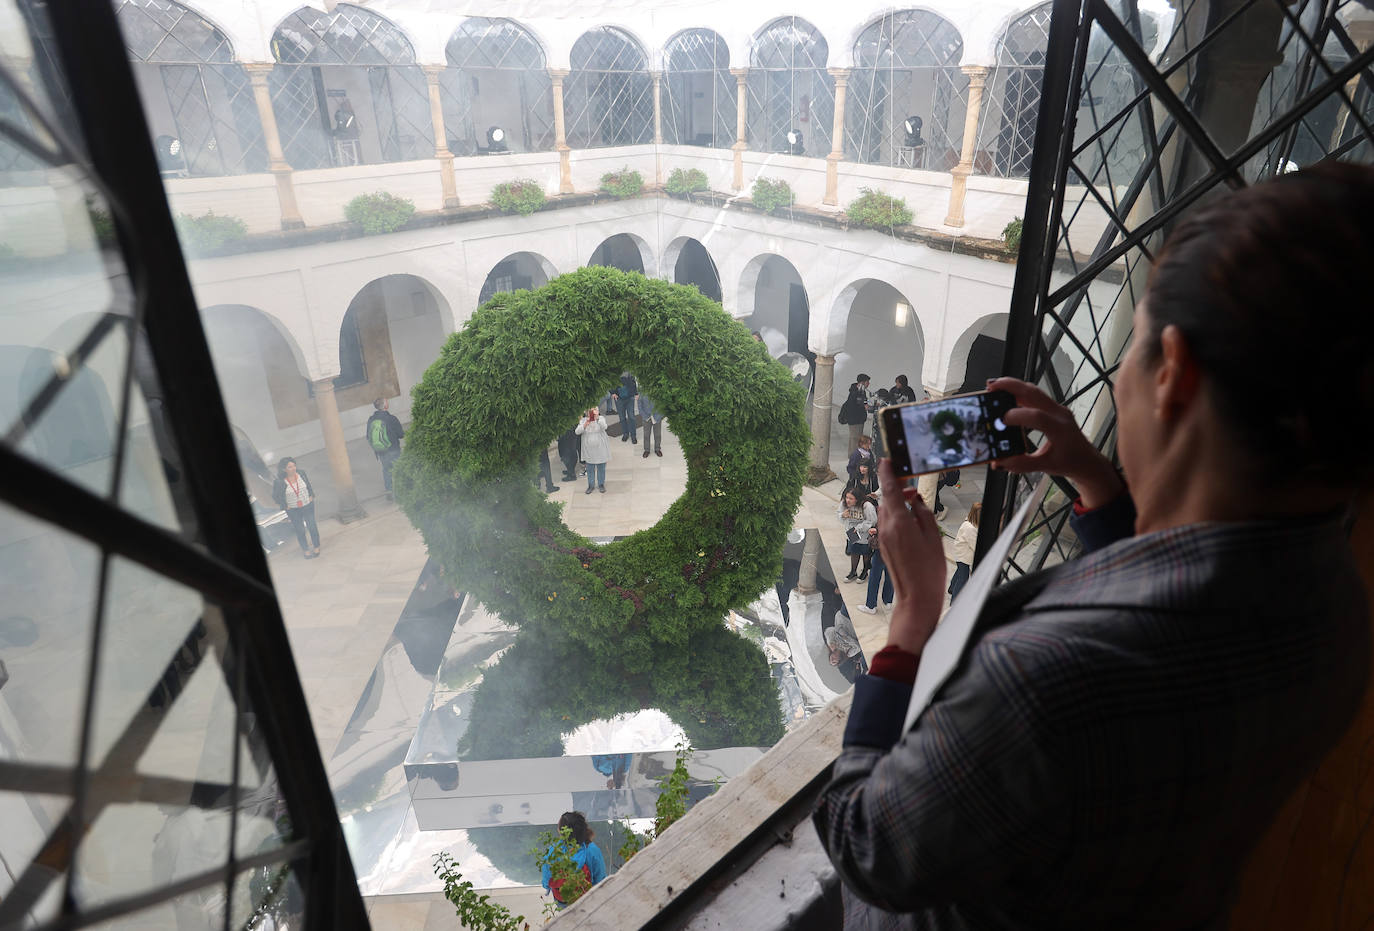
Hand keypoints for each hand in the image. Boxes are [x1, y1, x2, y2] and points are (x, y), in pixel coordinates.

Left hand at [876, 458, 945, 655]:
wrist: (916, 598)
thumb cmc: (930, 570)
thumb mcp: (934, 536)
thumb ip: (923, 513)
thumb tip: (915, 499)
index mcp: (899, 522)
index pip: (889, 489)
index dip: (888, 472)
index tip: (888, 460)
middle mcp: (886, 527)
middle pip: (887, 498)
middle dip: (897, 488)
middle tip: (912, 484)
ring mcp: (883, 537)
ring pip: (886, 510)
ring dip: (897, 502)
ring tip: (915, 503)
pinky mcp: (884, 546)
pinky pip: (888, 523)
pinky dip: (896, 515)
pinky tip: (910, 520)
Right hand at [987, 377, 1123, 508]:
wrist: (1086, 460)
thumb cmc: (1070, 462)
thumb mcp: (1046, 466)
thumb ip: (1022, 464)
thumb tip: (999, 461)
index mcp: (1060, 429)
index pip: (1038, 417)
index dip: (1018, 416)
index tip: (1002, 420)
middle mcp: (1060, 414)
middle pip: (1034, 393)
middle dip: (1011, 387)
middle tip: (991, 387)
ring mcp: (1057, 409)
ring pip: (1034, 390)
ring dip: (1013, 386)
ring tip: (994, 387)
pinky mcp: (1053, 408)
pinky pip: (1035, 395)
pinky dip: (1019, 391)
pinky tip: (1006, 394)